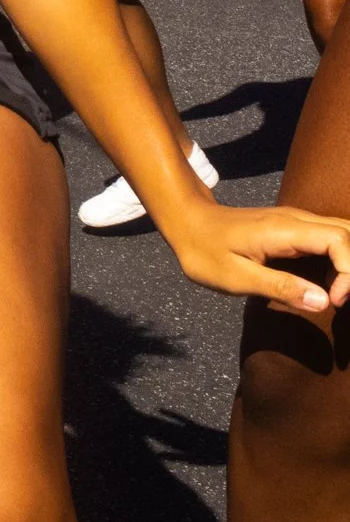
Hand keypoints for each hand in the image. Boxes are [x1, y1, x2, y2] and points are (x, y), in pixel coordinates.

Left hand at [171, 197, 349, 317]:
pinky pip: (330, 237)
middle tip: (343, 300)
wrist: (187, 221)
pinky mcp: (295, 227)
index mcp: (285, 230)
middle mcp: (297, 219)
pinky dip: (342, 258)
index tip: (335, 301)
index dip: (349, 272)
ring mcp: (297, 220)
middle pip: (349, 233)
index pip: (339, 241)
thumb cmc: (205, 251)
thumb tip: (324, 302)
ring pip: (344, 232)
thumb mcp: (236, 278)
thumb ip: (280, 288)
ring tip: (341, 293)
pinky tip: (332, 283)